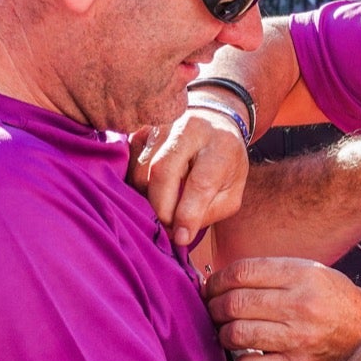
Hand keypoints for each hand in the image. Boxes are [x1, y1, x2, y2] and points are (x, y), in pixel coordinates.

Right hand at [129, 110, 249, 247]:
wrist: (214, 123)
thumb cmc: (224, 164)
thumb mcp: (232, 191)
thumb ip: (210, 212)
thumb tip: (179, 233)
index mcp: (220, 146)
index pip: (200, 182)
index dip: (188, 214)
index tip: (181, 237)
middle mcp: (189, 130)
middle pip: (163, 172)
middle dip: (161, 208)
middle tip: (168, 225)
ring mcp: (162, 127)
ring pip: (141, 171)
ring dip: (147, 198)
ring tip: (164, 204)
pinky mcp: (142, 131)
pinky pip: (128, 164)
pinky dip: (136, 184)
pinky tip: (151, 189)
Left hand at [206, 259, 360, 360]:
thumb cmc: (338, 306)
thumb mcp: (315, 274)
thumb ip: (275, 274)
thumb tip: (224, 280)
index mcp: (304, 276)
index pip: (242, 272)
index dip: (217, 280)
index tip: (211, 287)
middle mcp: (301, 306)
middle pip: (234, 302)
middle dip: (215, 307)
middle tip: (214, 310)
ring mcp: (298, 340)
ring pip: (236, 334)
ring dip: (225, 334)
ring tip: (230, 332)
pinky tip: (249, 355)